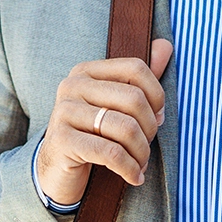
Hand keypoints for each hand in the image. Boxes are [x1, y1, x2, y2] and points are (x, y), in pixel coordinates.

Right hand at [35, 39, 172, 206]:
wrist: (56, 170)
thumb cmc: (92, 135)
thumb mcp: (115, 106)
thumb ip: (140, 78)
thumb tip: (165, 45)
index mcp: (85, 71)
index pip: (136, 68)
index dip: (156, 95)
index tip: (157, 118)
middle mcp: (72, 86)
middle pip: (134, 99)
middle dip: (150, 129)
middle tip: (146, 146)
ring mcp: (64, 112)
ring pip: (126, 128)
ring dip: (141, 153)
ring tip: (139, 164)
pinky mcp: (62, 140)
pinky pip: (111, 153)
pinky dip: (129, 169)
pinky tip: (133, 176)